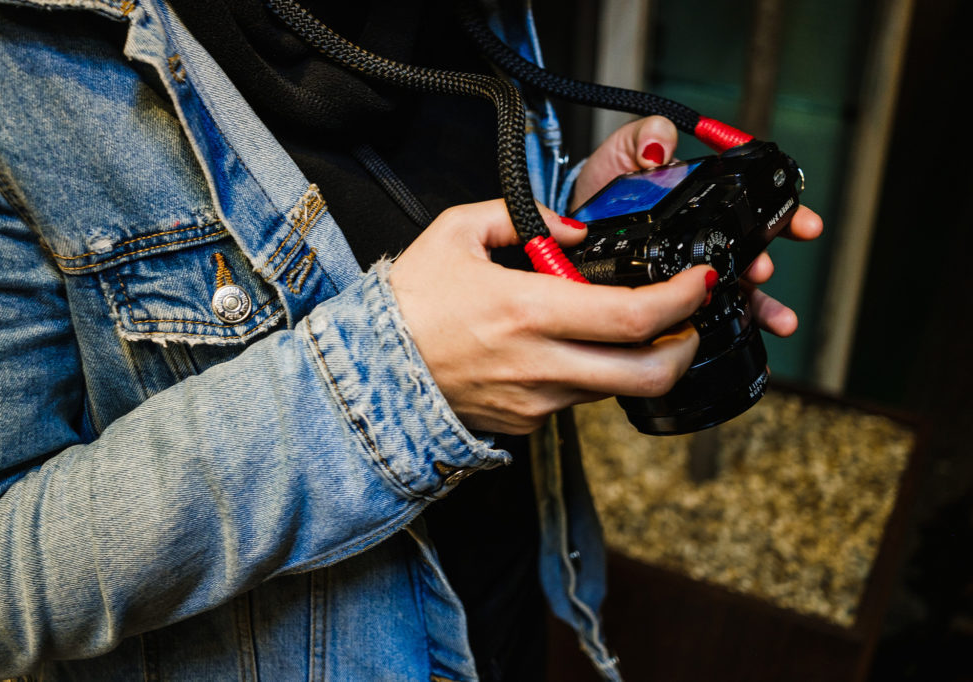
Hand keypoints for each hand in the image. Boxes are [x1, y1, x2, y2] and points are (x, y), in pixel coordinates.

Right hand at [389, 199, 714, 434]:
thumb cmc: (409, 302)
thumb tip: (576, 228)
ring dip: (636, 359)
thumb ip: (522, 216)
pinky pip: (577, 398)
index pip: (633, 316)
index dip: (682, 301)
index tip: (699, 283)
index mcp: (528, 309)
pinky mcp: (526, 421)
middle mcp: (540, 363)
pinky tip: (568, 348)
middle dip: (685, 348)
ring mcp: (535, 400)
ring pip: (615, 387)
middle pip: (647, 374)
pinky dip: (589, 373)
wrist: (368, 370)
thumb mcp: (456, 231)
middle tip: (687, 322)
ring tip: (625, 328)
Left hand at [570, 115, 823, 337]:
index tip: (803, 225)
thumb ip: (644, 139)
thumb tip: (662, 143)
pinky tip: (749, 337)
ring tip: (775, 317)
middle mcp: (705, 237)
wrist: (566, 230)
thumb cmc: (600, 190)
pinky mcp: (673, 300)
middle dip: (766, 261)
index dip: (783, 213)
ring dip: (762, 304)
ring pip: (737, 289)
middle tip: (763, 269)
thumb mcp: (622, 153)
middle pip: (752, 250)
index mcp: (702, 200)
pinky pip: (706, 317)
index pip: (753, 204)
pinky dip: (733, 328)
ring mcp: (691, 270)